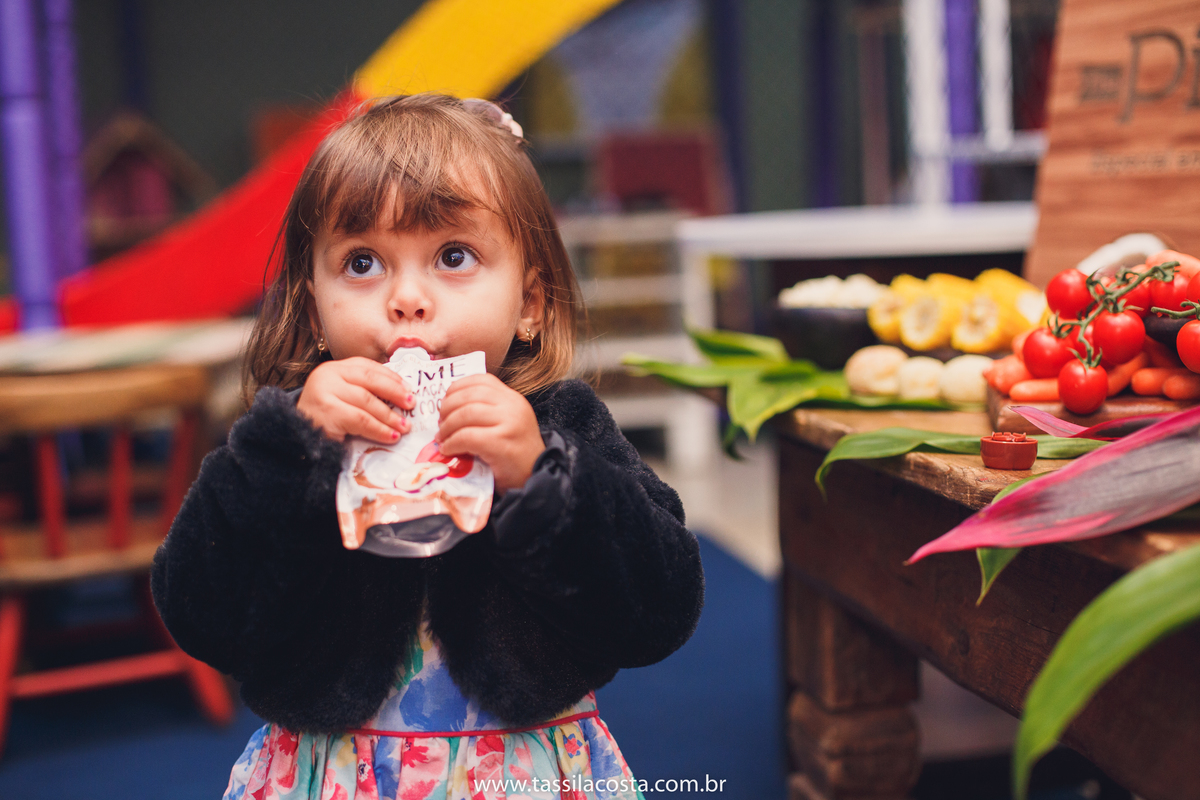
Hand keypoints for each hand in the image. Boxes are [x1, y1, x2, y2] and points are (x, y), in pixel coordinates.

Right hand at [297, 357, 413, 442]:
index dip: (391, 377)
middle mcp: (327, 375)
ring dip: (390, 415)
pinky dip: (379, 429)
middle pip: (370, 380)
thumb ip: (363, 392)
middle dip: (395, 392)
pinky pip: (361, 420)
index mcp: (333, 369)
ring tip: (404, 426)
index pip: (367, 366)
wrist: (294, 439)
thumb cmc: (323, 421)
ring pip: (367, 401)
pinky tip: (391, 436)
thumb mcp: (341, 399)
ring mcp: (324, 392)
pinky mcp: (326, 412)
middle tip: (412, 404)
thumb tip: (400, 397)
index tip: (408, 388)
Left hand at [436, 374, 544, 493]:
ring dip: (447, 427)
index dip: (457, 389)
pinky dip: (452, 443)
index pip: (481, 381)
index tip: (446, 404)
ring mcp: (509, 423)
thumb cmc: (514, 455)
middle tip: (441, 425)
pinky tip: (448, 450)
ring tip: (442, 439)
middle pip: (468, 396)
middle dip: (447, 409)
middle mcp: (513, 406)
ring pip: (465, 414)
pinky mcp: (502, 443)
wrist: (535, 477)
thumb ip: (485, 412)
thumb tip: (447, 408)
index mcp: (512, 398)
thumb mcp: (504, 424)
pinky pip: (467, 436)